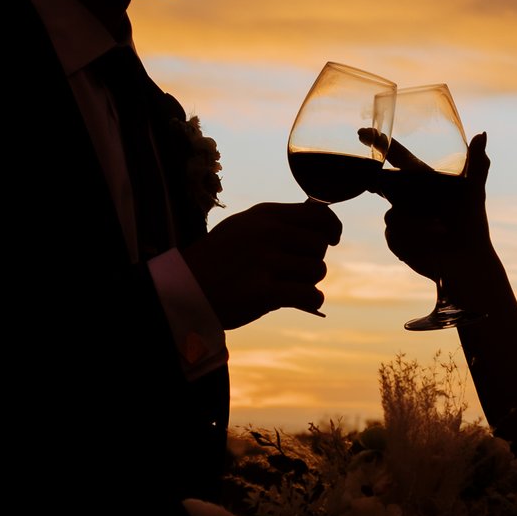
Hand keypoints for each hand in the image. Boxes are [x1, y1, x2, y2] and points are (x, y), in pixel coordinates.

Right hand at [183, 201, 344, 327]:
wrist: (184, 289)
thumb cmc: (218, 259)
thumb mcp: (244, 227)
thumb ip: (281, 221)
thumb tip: (322, 215)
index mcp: (264, 215)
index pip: (318, 215)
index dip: (331, 227)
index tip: (332, 238)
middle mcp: (266, 233)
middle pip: (319, 245)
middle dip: (312, 260)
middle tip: (291, 271)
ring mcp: (265, 262)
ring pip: (316, 271)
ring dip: (307, 282)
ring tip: (284, 285)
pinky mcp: (264, 292)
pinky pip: (310, 294)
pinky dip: (309, 300)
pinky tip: (298, 300)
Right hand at [369, 130, 494, 286]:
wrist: (466, 261)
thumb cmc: (473, 223)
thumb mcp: (474, 191)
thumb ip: (477, 163)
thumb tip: (483, 133)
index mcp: (423, 179)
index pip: (396, 156)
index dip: (379, 143)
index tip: (363, 133)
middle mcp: (407, 195)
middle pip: (383, 184)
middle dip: (375, 184)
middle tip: (375, 183)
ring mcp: (400, 217)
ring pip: (391, 215)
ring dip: (414, 225)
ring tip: (439, 231)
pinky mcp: (397, 238)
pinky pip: (393, 235)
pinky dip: (411, 240)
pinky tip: (428, 244)